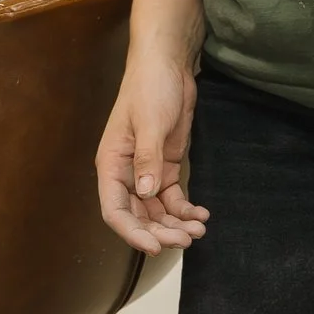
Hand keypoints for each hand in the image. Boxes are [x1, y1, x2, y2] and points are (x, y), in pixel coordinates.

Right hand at [96, 51, 207, 253]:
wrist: (168, 65)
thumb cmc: (149, 88)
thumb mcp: (149, 122)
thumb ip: (147, 158)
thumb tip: (145, 193)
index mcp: (111, 165)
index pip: (114, 210)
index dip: (132, 233)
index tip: (155, 247)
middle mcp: (127, 174)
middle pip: (138, 216)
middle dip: (160, 232)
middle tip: (186, 239)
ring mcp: (148, 172)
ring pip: (157, 211)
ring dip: (175, 224)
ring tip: (198, 230)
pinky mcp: (167, 166)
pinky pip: (173, 197)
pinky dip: (186, 209)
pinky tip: (201, 214)